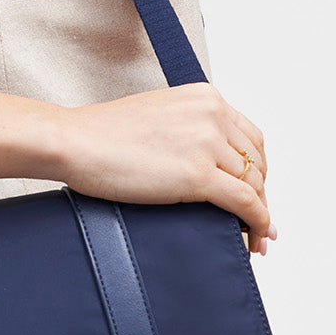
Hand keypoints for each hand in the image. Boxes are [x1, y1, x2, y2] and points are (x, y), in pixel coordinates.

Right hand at [57, 83, 276, 254]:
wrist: (75, 141)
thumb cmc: (101, 133)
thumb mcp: (159, 115)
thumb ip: (188, 130)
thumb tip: (207, 164)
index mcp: (205, 97)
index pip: (250, 137)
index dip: (256, 169)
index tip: (253, 190)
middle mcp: (213, 115)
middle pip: (256, 162)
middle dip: (260, 194)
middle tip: (256, 219)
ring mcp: (207, 144)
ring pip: (254, 185)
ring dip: (260, 213)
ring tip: (256, 236)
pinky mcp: (199, 175)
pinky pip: (244, 202)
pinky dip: (258, 223)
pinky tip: (257, 237)